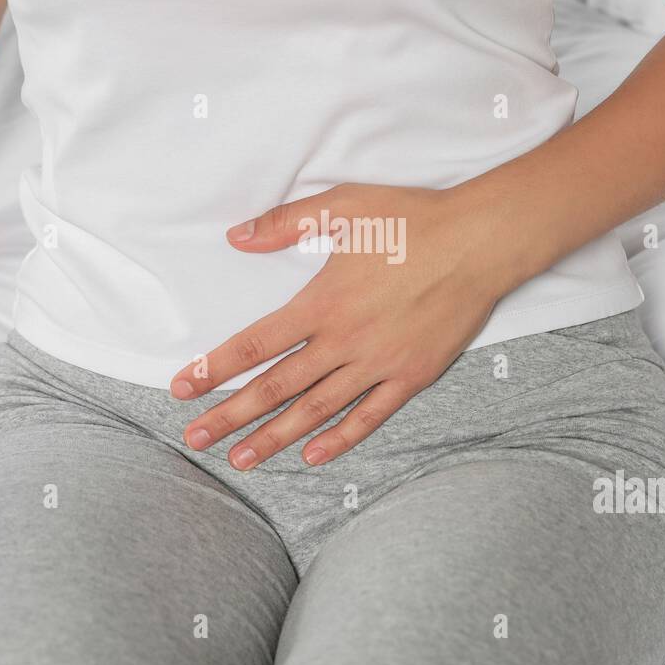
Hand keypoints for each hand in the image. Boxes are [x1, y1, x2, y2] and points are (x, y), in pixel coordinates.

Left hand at [169, 183, 512, 469]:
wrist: (481, 242)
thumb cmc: (413, 219)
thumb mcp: (344, 205)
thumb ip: (286, 223)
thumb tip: (237, 237)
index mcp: (323, 302)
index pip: (256, 344)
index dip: (216, 368)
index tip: (183, 388)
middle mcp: (345, 340)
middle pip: (276, 387)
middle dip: (231, 415)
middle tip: (195, 439)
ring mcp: (379, 363)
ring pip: (316, 409)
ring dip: (275, 437)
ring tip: (241, 459)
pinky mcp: (412, 375)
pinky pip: (370, 416)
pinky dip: (340, 438)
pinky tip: (313, 455)